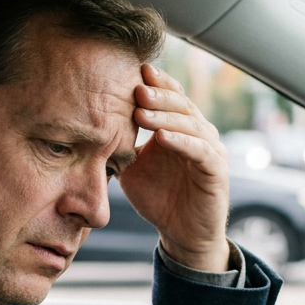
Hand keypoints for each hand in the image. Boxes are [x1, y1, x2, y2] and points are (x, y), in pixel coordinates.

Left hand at [118, 64, 230, 272]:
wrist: (181, 234)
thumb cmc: (159, 199)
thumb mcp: (132, 168)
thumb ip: (120, 146)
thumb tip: (88, 126)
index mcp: (180, 127)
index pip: (171, 96)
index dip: (156, 83)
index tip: (135, 71)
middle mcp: (199, 133)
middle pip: (181, 105)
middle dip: (158, 95)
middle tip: (136, 88)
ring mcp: (210, 150)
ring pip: (191, 124)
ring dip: (165, 117)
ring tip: (142, 112)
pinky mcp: (216, 171)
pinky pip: (200, 151)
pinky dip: (182, 142)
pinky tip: (162, 137)